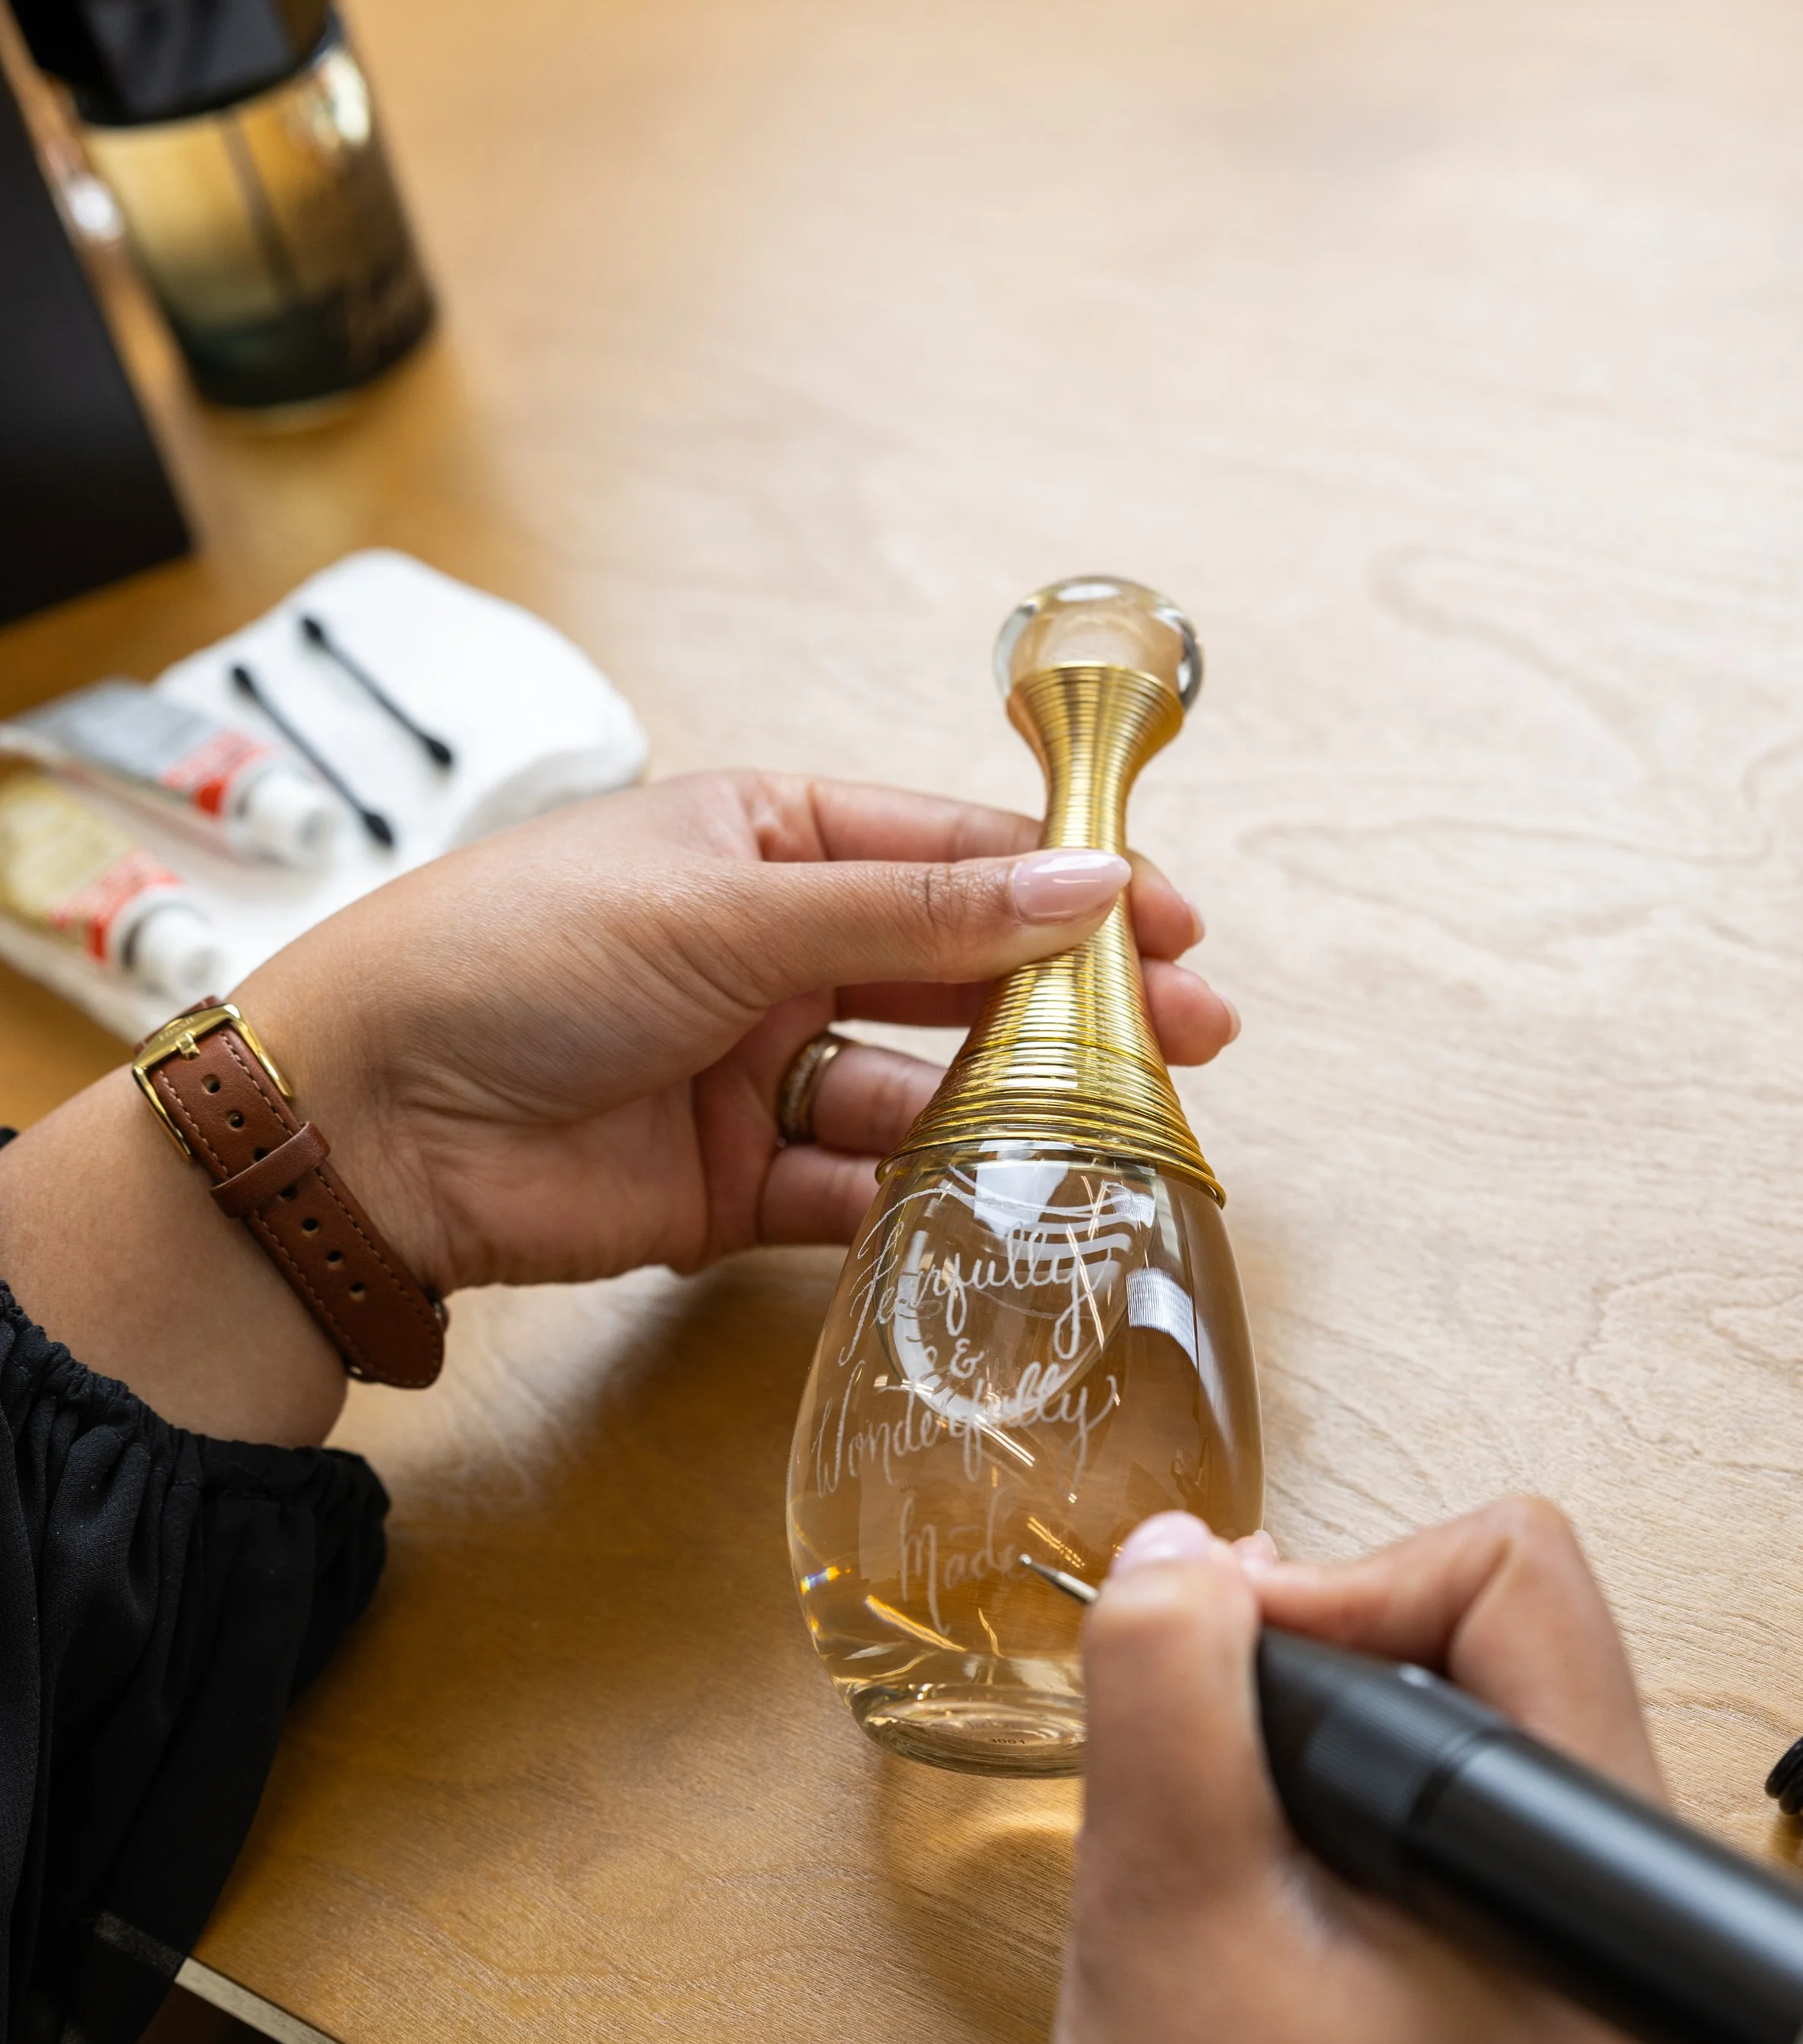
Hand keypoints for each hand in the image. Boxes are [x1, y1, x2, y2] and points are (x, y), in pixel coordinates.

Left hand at [246, 769, 1232, 1296]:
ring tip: (1110, 1128)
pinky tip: (997, 1201)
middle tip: (1192, 1037)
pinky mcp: (732, 1188)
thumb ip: (917, 912)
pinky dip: (918, 1200)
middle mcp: (769, 952)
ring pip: (916, 1090)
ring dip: (1006, 1107)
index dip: (1065, 887)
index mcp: (763, 841)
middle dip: (1069, 1004)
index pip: (950, 853)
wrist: (370, 1118)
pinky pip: (854, 1192)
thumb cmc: (516, 956)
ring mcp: (754, 1072)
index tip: (1172, 925)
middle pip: (954, 974)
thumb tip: (1087, 885)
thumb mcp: (730, 905)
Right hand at [1052, 1499, 1666, 2043]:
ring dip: (1315, 1761)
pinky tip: (1249, 1924)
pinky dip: (1332, 1840)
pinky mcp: (1524, 2021)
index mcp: (1585, 1869)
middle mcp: (1611, 1905)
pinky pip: (1440, 1846)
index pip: (1511, 1572)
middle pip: (1492, 1638)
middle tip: (1196, 1777)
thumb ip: (1168, 1702)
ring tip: (1209, 1858)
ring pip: (1458, 1740)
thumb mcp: (1168, 1923)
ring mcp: (1576, 1972)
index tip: (1219, 1697)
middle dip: (1322, 1670)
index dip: (1340, 1591)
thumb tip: (1176, 1551)